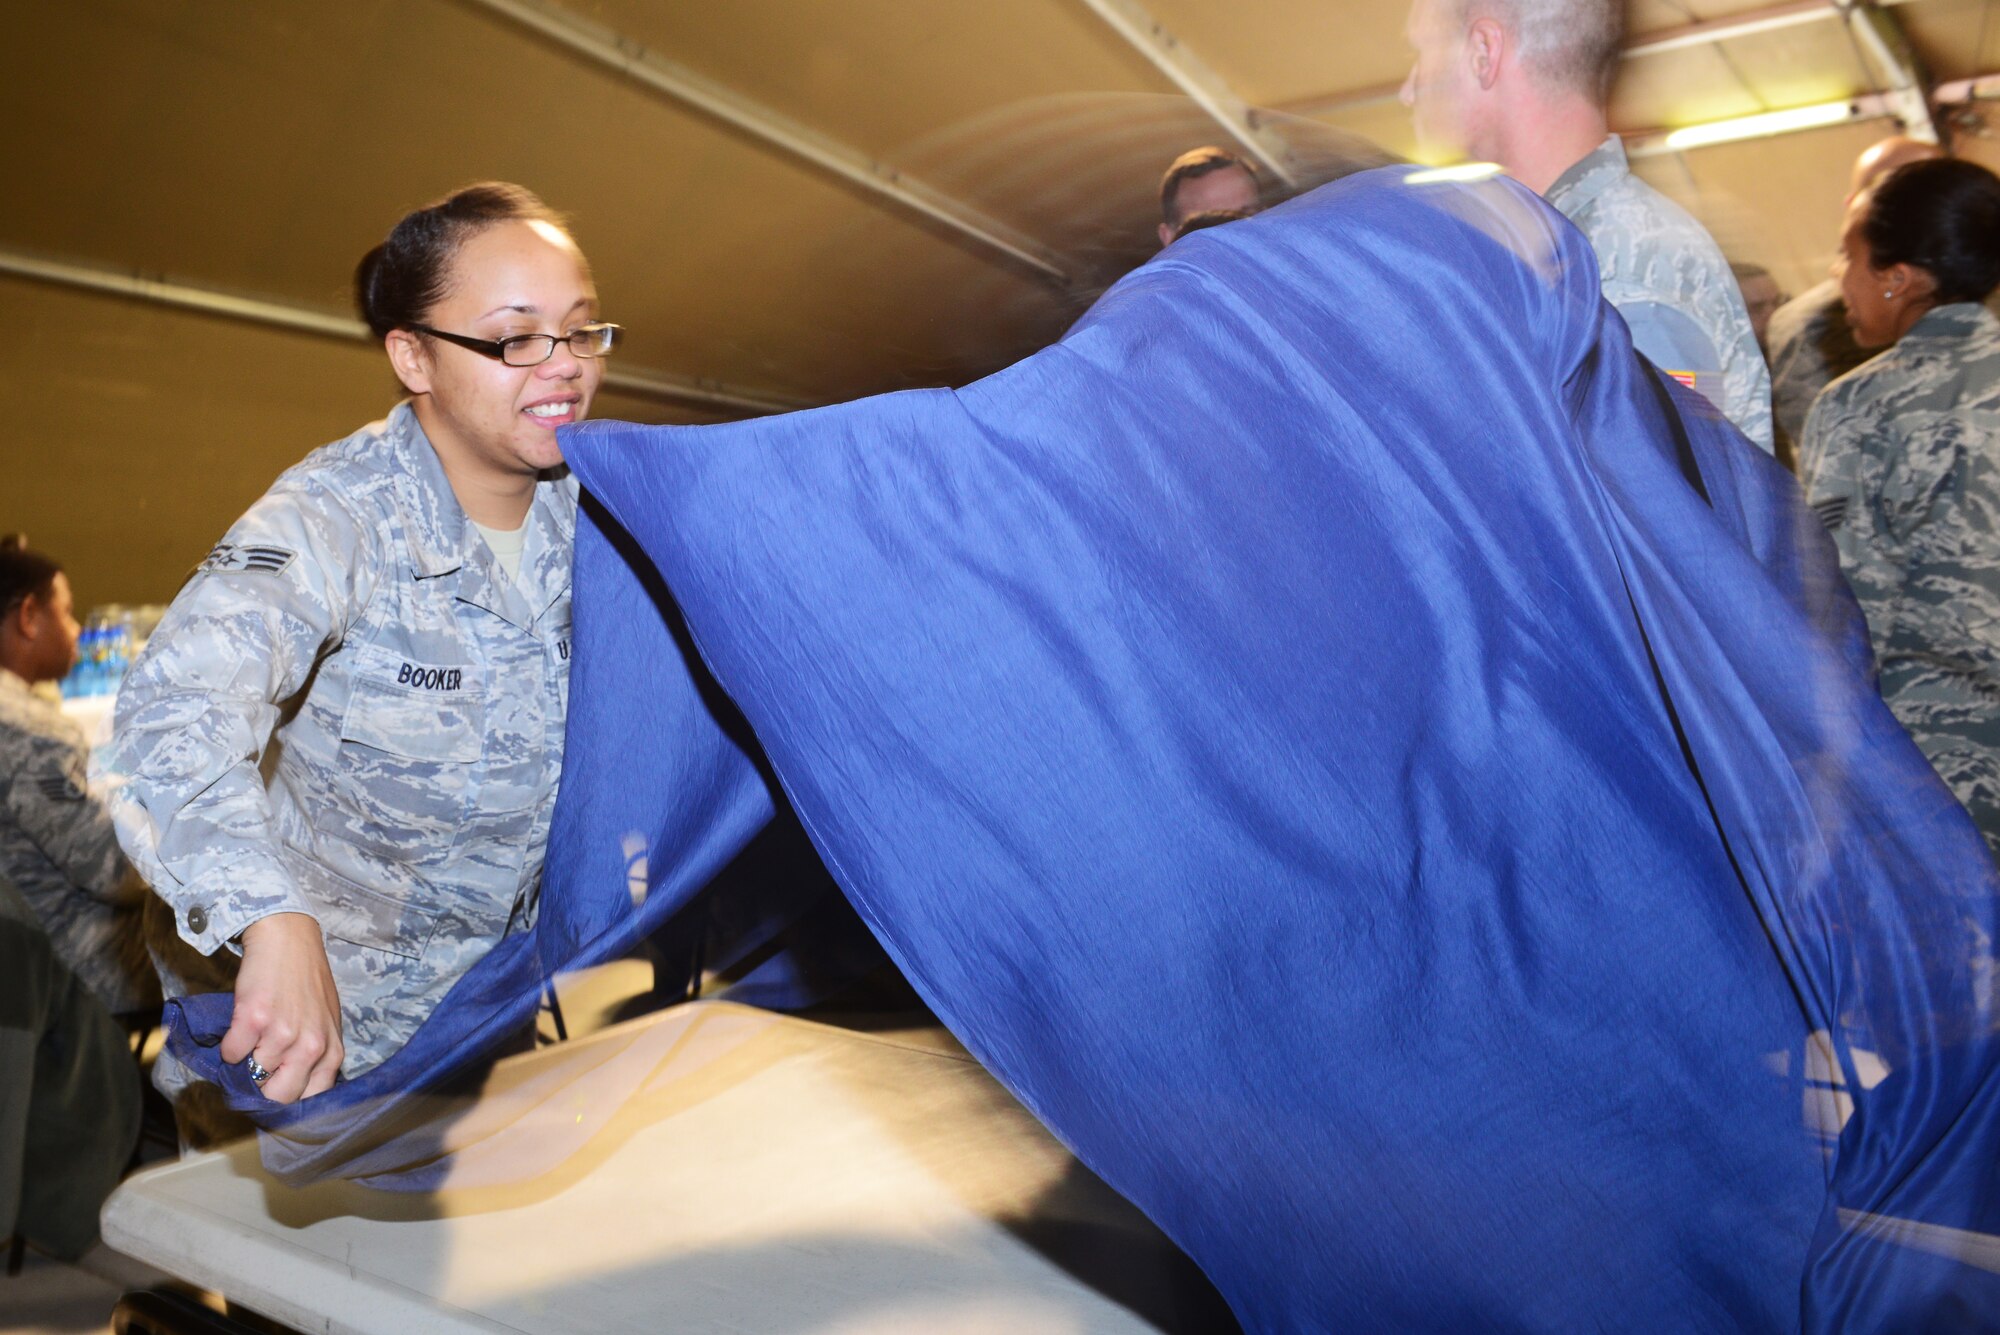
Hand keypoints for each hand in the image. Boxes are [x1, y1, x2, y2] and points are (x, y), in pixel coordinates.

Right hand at [221, 912, 343, 1102]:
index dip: (288, 1102)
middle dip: (262, 1090)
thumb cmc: (308, 982)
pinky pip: (231, 1053)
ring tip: (251, 1040)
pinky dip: (228, 1046)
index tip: (273, 1094)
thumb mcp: (325, 1023)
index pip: (309, 1100)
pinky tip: (239, 1029)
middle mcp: (311, 1047)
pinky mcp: (254, 1020)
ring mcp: (283, 1034)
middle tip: (255, 1073)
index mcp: (332, 1051)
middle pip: (279, 1097)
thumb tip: (290, 1090)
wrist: (288, 939)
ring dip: (244, 1063)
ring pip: (251, 1074)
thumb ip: (316, 1056)